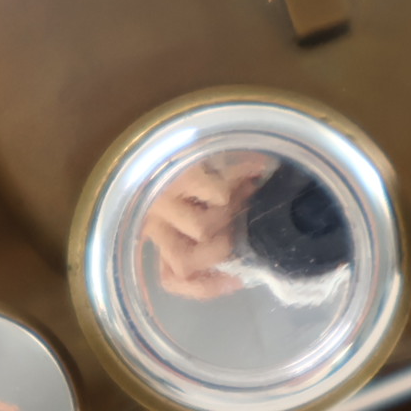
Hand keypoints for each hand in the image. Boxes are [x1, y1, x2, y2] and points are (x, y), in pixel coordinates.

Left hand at [141, 152, 271, 298]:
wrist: (187, 122)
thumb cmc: (203, 165)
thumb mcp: (203, 207)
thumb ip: (212, 237)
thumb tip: (239, 270)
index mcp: (159, 229)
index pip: (172, 279)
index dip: (205, 287)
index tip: (237, 281)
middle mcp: (155, 216)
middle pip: (188, 261)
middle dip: (223, 248)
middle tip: (243, 225)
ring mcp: (163, 195)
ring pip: (204, 230)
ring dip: (232, 216)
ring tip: (245, 193)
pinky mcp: (180, 172)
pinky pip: (219, 195)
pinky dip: (244, 181)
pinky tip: (255, 170)